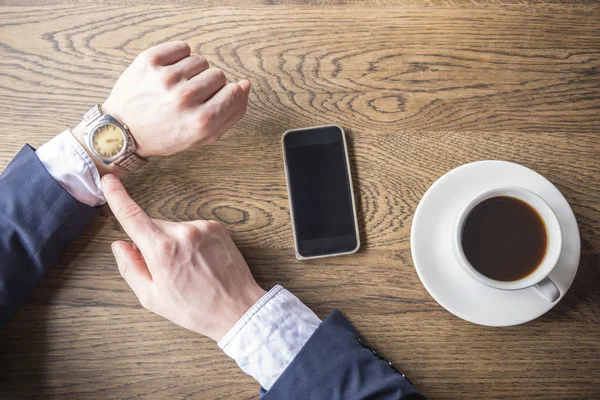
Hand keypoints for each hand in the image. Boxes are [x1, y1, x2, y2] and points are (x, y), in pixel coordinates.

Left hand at [102, 41, 250, 157]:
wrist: (122, 131)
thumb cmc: (164, 136)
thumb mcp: (202, 138)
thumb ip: (231, 114)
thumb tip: (246, 86)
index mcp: (201, 122)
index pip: (234, 92)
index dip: (225, 95)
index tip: (212, 100)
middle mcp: (185, 99)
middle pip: (219, 75)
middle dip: (208, 86)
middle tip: (190, 98)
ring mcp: (166, 78)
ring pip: (201, 61)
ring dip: (193, 72)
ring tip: (177, 87)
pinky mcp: (150, 61)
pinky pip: (182, 47)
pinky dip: (179, 58)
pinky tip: (170, 73)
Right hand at [102, 174, 265, 340]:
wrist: (236, 308)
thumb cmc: (194, 308)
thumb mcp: (152, 298)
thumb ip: (130, 268)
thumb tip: (119, 245)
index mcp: (162, 250)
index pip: (132, 216)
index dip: (117, 196)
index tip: (109, 180)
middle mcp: (182, 232)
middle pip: (152, 226)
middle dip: (151, 243)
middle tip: (165, 270)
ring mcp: (201, 227)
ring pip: (172, 228)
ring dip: (172, 243)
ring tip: (187, 269)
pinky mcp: (215, 227)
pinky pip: (191, 229)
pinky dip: (190, 241)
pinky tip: (199, 262)